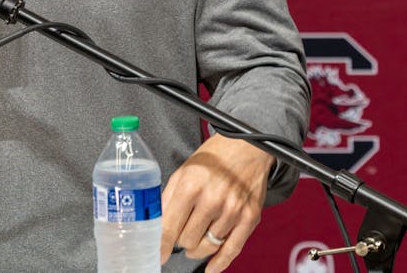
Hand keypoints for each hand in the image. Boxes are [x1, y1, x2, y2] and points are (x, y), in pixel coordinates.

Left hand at [159, 134, 273, 272]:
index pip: (170, 227)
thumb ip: (168, 199)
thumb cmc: (213, 158)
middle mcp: (212, 199)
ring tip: (196, 240)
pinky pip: (232, 249)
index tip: (158, 255)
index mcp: (190, 186)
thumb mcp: (183, 171)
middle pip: (188, 241)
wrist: (246, 146)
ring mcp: (232, 210)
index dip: (162, 246)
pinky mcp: (249, 217)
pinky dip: (219, 263)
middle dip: (182, 241)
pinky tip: (210, 269)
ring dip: (198, 248)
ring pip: (207, 247)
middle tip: (184, 231)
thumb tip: (157, 227)